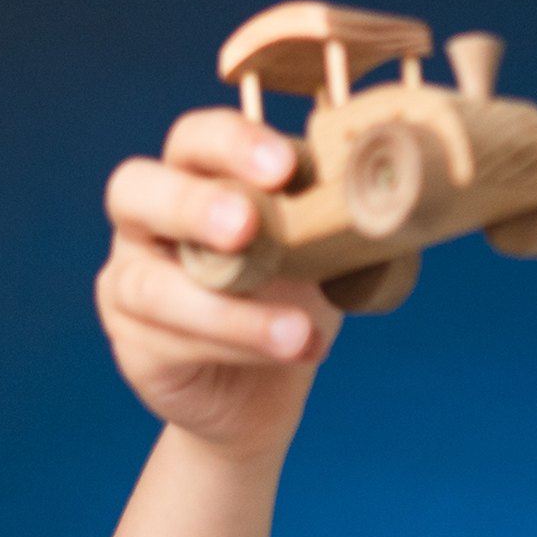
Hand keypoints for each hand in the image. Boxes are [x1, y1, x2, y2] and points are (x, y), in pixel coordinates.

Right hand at [96, 110, 343, 459]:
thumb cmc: (293, 303)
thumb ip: (343, 224)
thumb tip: (407, 199)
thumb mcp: (325, 258)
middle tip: (247, 226)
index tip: (283, 163)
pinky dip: (237, 347)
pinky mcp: (135, 343)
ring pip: (152, 285)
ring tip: (300, 331)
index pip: (196, 141)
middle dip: (194, 204)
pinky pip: (170, 340)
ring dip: (229, 308)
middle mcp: (148, 223)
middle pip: (136, 190)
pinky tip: (292, 350)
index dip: (233, 144)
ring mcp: (130, 282)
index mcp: (198, 181)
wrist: (264, 394)